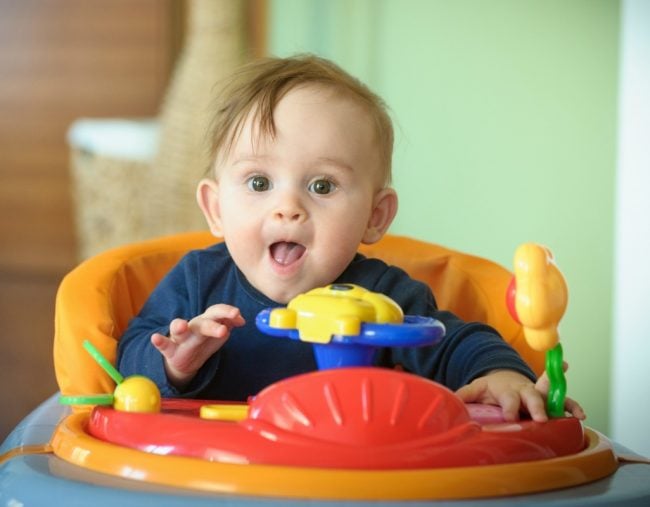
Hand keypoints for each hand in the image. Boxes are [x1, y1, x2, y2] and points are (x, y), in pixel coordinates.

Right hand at [151, 304, 244, 387]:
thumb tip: (241, 319)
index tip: (238, 315)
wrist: (184, 359)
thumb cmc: (202, 342)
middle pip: (202, 323)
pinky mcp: (169, 350)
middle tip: (222, 329)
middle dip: (211, 325)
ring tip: (181, 325)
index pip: (215, 312)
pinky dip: (159, 341)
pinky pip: (163, 345)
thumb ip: (228, 323)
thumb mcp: (218, 334)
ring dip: (178, 326)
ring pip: (179, 330)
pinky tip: (155, 338)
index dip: (226, 312)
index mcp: (206, 321)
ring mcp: (180, 338)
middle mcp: (192, 326)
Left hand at [455, 367, 585, 421]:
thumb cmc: (490, 387)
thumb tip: (450, 402)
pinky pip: (563, 400)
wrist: (504, 376)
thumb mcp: (475, 388)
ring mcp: (538, 394)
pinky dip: (573, 405)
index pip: (508, 399)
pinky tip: (582, 414)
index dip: (509, 408)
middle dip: (537, 406)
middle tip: (541, 418)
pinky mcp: (548, 399)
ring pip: (552, 396)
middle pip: (532, 396)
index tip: (510, 417)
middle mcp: (524, 390)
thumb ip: (464, 395)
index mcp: (506, 389)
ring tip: (578, 413)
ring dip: (564, 403)